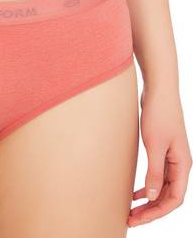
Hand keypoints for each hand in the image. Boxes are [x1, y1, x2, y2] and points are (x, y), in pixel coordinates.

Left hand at [129, 88, 190, 226]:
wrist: (158, 92)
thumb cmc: (158, 115)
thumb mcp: (154, 145)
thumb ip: (154, 171)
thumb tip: (151, 197)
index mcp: (183, 166)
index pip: (174, 199)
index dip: (157, 212)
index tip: (138, 219)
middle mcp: (180, 165)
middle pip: (167, 197)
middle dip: (150, 211)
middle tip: (129, 220)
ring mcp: (171, 159)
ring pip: (161, 189)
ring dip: (147, 202)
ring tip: (130, 211)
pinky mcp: (161, 152)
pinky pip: (156, 177)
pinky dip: (146, 188)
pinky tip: (133, 194)